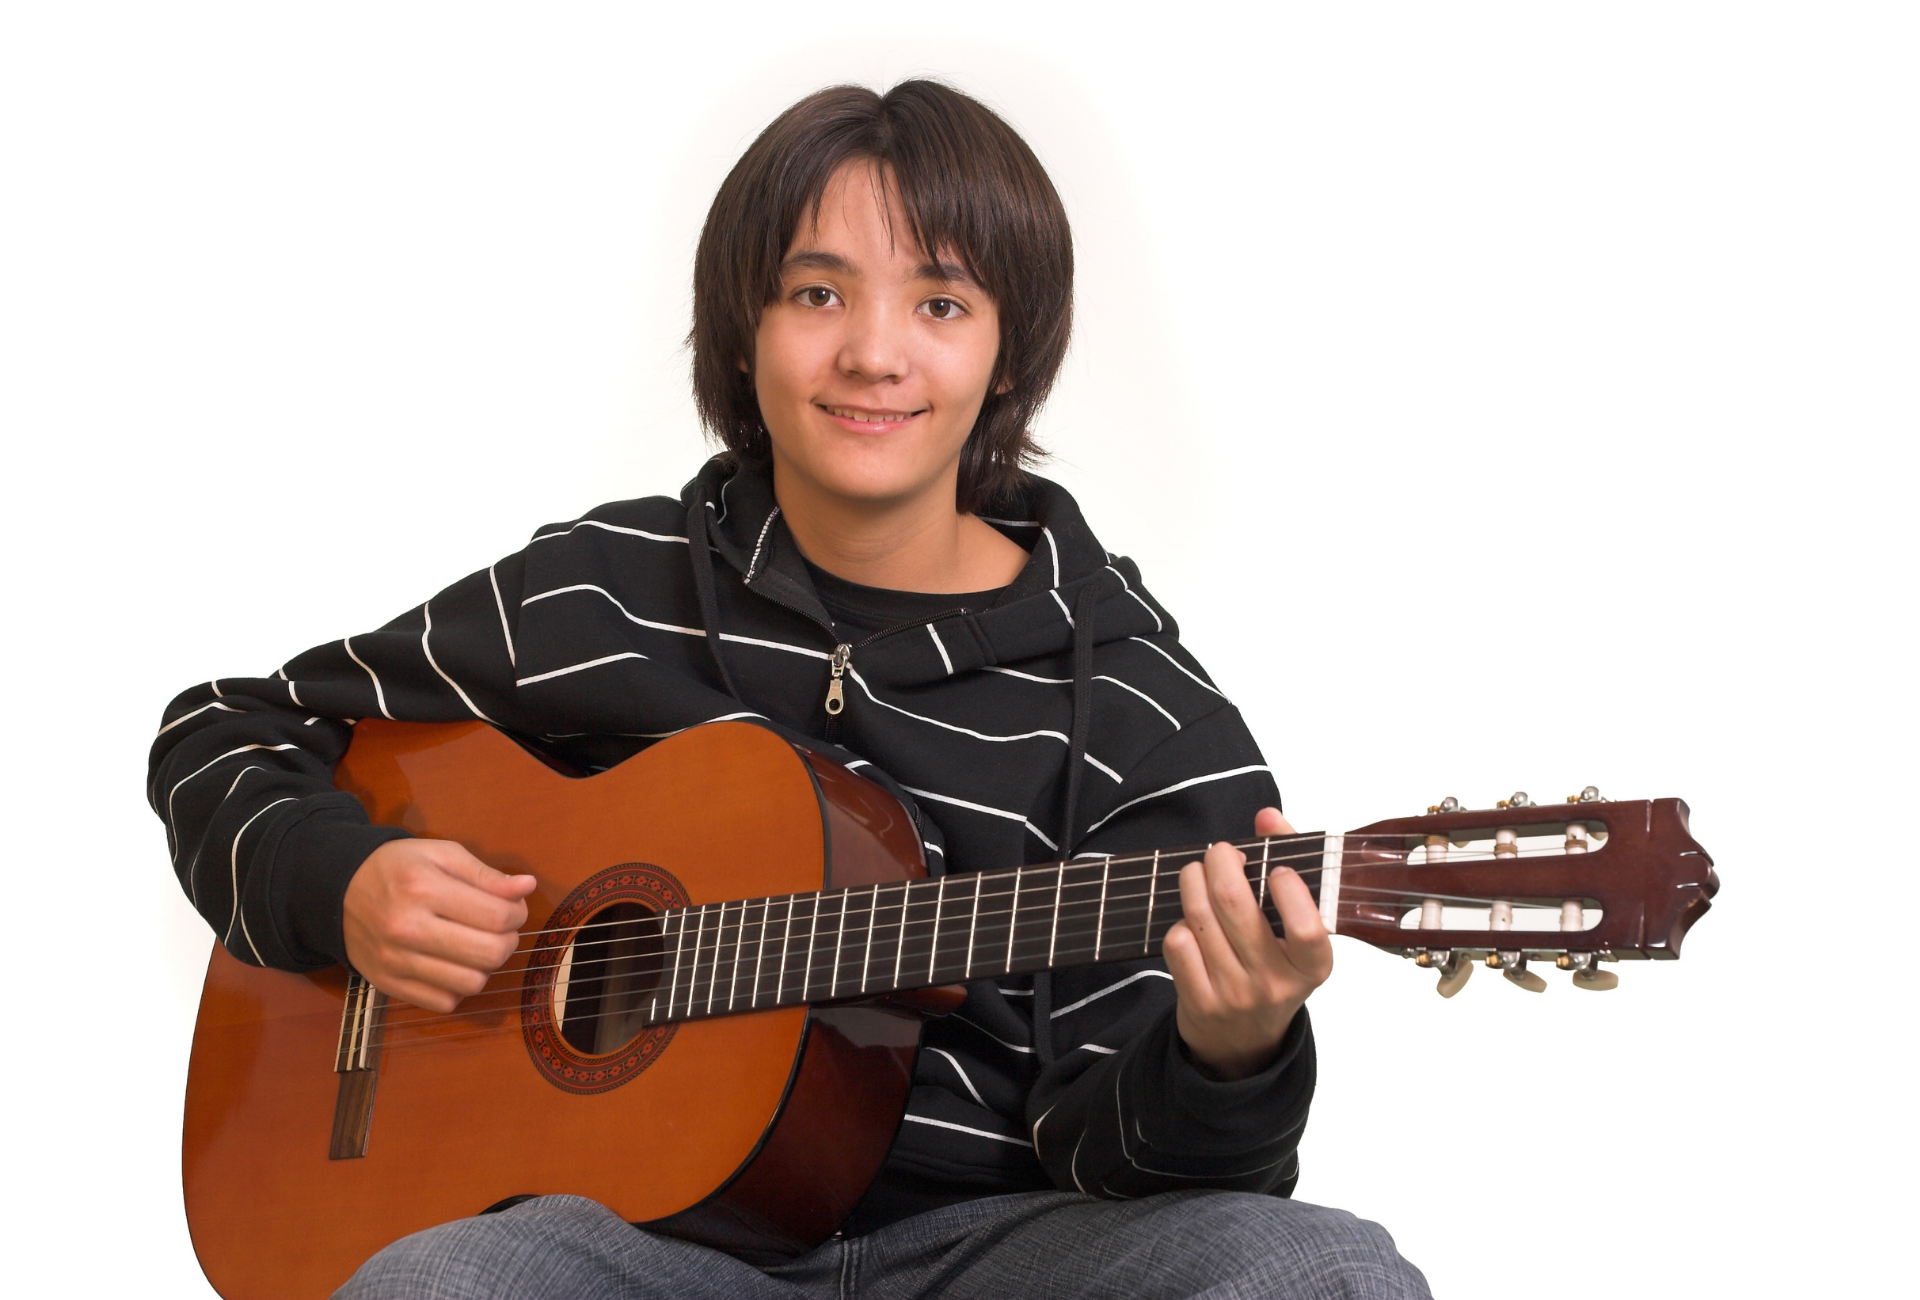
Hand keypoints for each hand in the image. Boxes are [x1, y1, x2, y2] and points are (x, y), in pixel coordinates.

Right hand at [342, 839, 535, 1011]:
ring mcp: (396, 962)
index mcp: (423, 889)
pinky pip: (445, 1002)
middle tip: (499, 927)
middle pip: (490, 954)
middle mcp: (407, 929)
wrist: (338, 891)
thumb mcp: (441, 854)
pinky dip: (459, 987)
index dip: (517, 913)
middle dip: (508, 940)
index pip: (497, 917)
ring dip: (485, 966)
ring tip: (476, 945)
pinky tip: (453, 963)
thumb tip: (526, 887)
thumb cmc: (398, 867)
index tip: (512, 907)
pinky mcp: (389, 986)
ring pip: (472, 983)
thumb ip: (486, 874)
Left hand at [1164, 807, 1333, 1080]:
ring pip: (1199, 918)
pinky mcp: (1200, 1002)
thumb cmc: (1273, 966)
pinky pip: (1177, 943)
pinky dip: (1179, 921)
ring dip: (1192, 880)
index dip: (1291, 893)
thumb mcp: (1294, 928)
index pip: (1308, 930)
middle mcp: (1276, 984)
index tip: (1277, 869)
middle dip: (1220, 862)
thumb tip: (1268, 816)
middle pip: (1234, 906)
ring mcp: (1236, 995)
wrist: (1243, 1041)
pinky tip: (1191, 921)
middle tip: (1220, 853)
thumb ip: (1288, 861)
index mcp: (1312, 966)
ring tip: (1198, 873)